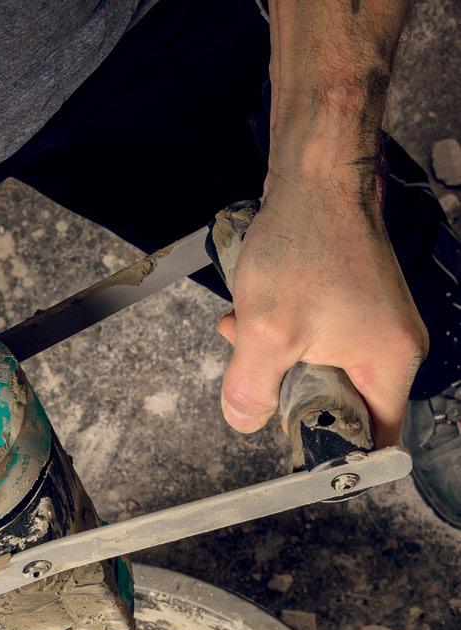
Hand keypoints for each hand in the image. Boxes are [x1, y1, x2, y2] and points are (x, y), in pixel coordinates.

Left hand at [218, 181, 427, 445]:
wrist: (314, 173)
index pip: (373, 441)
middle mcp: (391, 348)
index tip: (297, 442)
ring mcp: (373, 326)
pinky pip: (315, 343)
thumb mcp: (265, 332)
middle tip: (259, 375)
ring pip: (318, 374)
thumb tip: (244, 422)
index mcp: (390, 364)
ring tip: (247, 334)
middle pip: (340, 408)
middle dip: (289, 397)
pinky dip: (281, 337)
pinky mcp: (352, 306)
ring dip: (276, 364)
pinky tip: (252, 316)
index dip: (332, 450)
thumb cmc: (306, 240)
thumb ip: (251, 390)